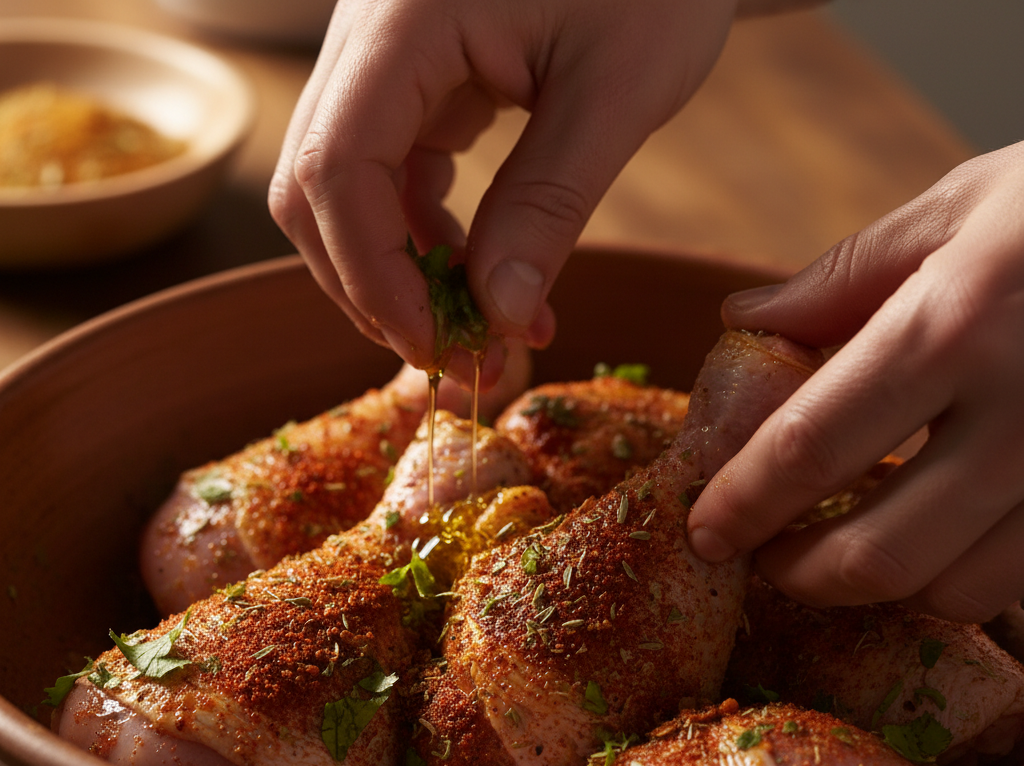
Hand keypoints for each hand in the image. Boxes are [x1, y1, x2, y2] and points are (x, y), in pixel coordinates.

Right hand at [269, 0, 738, 388]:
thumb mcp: (617, 91)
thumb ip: (549, 204)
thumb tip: (495, 316)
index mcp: (404, 19)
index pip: (335, 169)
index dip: (375, 276)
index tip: (436, 349)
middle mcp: (368, 35)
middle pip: (316, 191)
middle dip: (380, 291)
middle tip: (460, 362)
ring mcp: (384, 59)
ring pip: (348, 195)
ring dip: (407, 279)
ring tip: (486, 339)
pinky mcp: (415, 83)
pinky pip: (395, 180)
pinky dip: (433, 245)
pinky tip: (489, 285)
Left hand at [687, 142, 1023, 622]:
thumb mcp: (960, 207)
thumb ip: (843, 276)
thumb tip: (743, 320)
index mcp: (955, 323)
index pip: (810, 445)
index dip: (744, 504)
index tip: (705, 532)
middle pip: (880, 551)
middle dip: (803, 573)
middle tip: (769, 559)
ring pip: (959, 590)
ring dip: (884, 586)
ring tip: (850, 548)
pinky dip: (965, 581)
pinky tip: (938, 541)